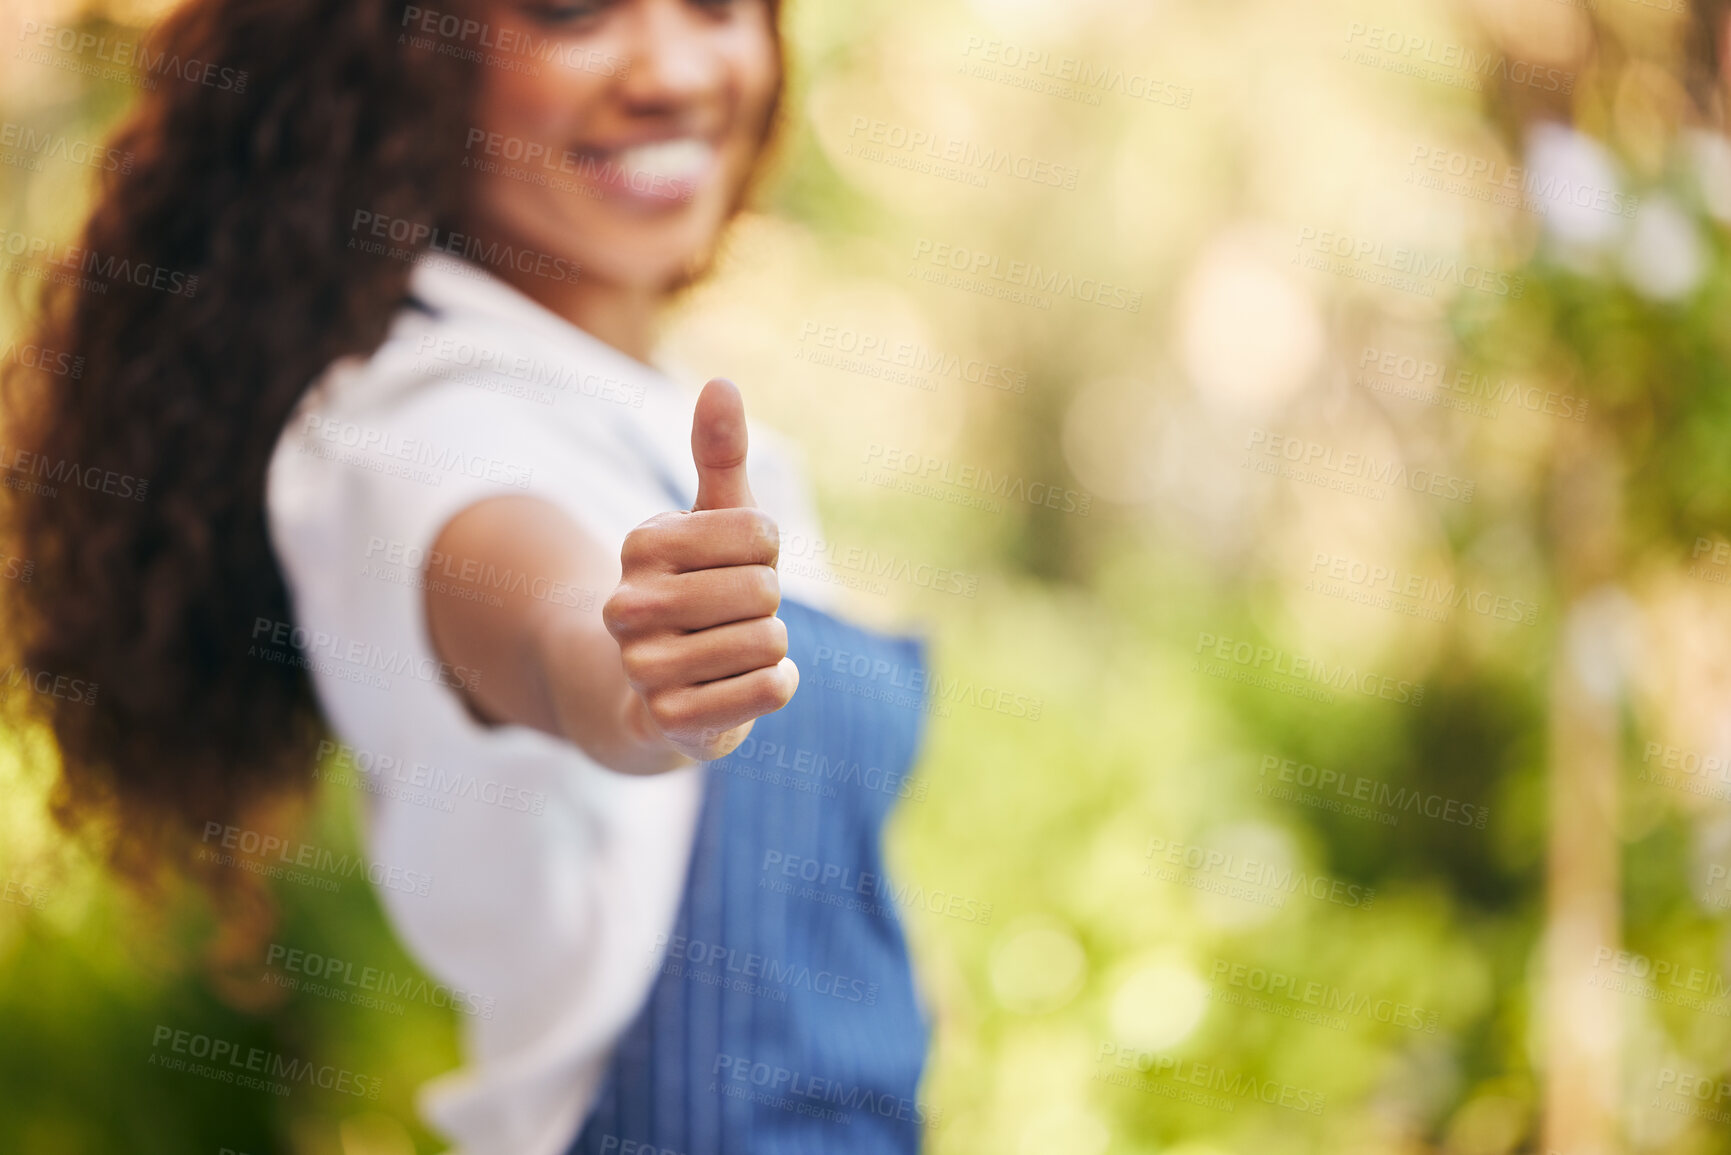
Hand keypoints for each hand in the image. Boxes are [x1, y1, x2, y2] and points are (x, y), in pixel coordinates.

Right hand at [603, 378, 798, 761]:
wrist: (659, 691)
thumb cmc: (701, 590)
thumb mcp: (713, 521)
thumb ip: (720, 455)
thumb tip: (720, 384)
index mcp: (641, 542)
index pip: (759, 532)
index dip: (768, 553)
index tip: (735, 566)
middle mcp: (629, 603)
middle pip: (763, 589)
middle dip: (768, 604)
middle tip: (733, 615)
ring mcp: (643, 666)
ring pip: (766, 642)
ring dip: (769, 649)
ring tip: (731, 651)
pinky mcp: (669, 721)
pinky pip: (762, 692)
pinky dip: (774, 686)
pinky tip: (750, 684)